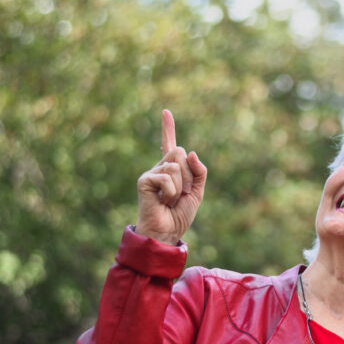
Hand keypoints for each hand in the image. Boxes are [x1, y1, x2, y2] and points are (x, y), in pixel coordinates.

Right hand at [135, 110, 206, 243]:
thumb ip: (199, 172)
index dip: (168, 128)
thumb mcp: (197, 192)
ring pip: (176, 166)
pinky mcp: (144, 181)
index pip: (170, 144)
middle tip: (182, 193)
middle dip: (188, 174)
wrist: (166, 232)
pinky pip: (166, 177)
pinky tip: (162, 202)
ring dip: (180, 187)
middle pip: (179, 152)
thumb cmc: (179, 215)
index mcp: (172, 169)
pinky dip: (170, 192)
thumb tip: (190, 152)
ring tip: (171, 200)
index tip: (166, 111)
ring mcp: (151, 173)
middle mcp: (160, 168)